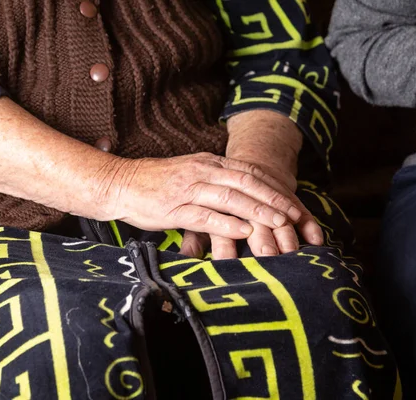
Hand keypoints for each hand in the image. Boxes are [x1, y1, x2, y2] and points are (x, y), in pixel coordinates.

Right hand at [97, 152, 304, 239]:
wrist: (120, 183)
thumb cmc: (154, 183)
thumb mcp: (188, 175)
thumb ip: (213, 181)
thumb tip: (239, 194)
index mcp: (207, 163)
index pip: (248, 171)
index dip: (273, 185)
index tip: (292, 200)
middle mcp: (201, 172)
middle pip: (245, 182)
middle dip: (273, 198)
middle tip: (295, 213)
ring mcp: (187, 190)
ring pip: (230, 198)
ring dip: (257, 210)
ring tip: (279, 223)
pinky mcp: (174, 209)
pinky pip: (205, 216)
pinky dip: (227, 224)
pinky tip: (244, 231)